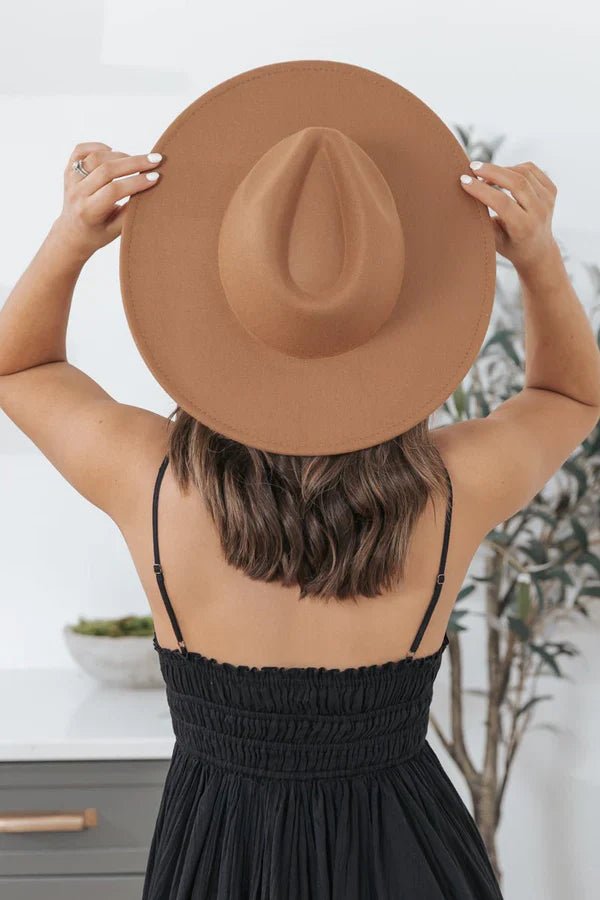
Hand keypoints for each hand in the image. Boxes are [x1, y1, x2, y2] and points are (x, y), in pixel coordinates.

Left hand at [51, 142, 163, 262]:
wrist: (72, 232)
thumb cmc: (98, 233)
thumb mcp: (116, 230)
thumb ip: (130, 212)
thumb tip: (149, 190)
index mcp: (89, 211)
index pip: (114, 191)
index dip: (136, 182)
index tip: (156, 177)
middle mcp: (77, 194)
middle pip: (106, 170)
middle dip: (134, 162)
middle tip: (155, 159)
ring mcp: (71, 180)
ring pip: (96, 157)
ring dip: (120, 155)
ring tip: (136, 160)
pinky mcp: (68, 170)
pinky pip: (81, 150)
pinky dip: (98, 147)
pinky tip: (112, 152)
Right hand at [460, 160, 559, 277]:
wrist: (538, 250)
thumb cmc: (511, 246)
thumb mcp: (494, 240)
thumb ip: (484, 220)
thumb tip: (467, 194)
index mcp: (524, 228)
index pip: (502, 203)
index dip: (481, 189)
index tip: (464, 181)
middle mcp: (540, 212)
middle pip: (516, 182)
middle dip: (491, 171)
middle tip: (472, 167)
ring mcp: (548, 199)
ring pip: (523, 172)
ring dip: (500, 168)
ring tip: (484, 173)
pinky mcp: (551, 190)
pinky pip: (531, 169)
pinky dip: (513, 167)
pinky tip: (502, 174)